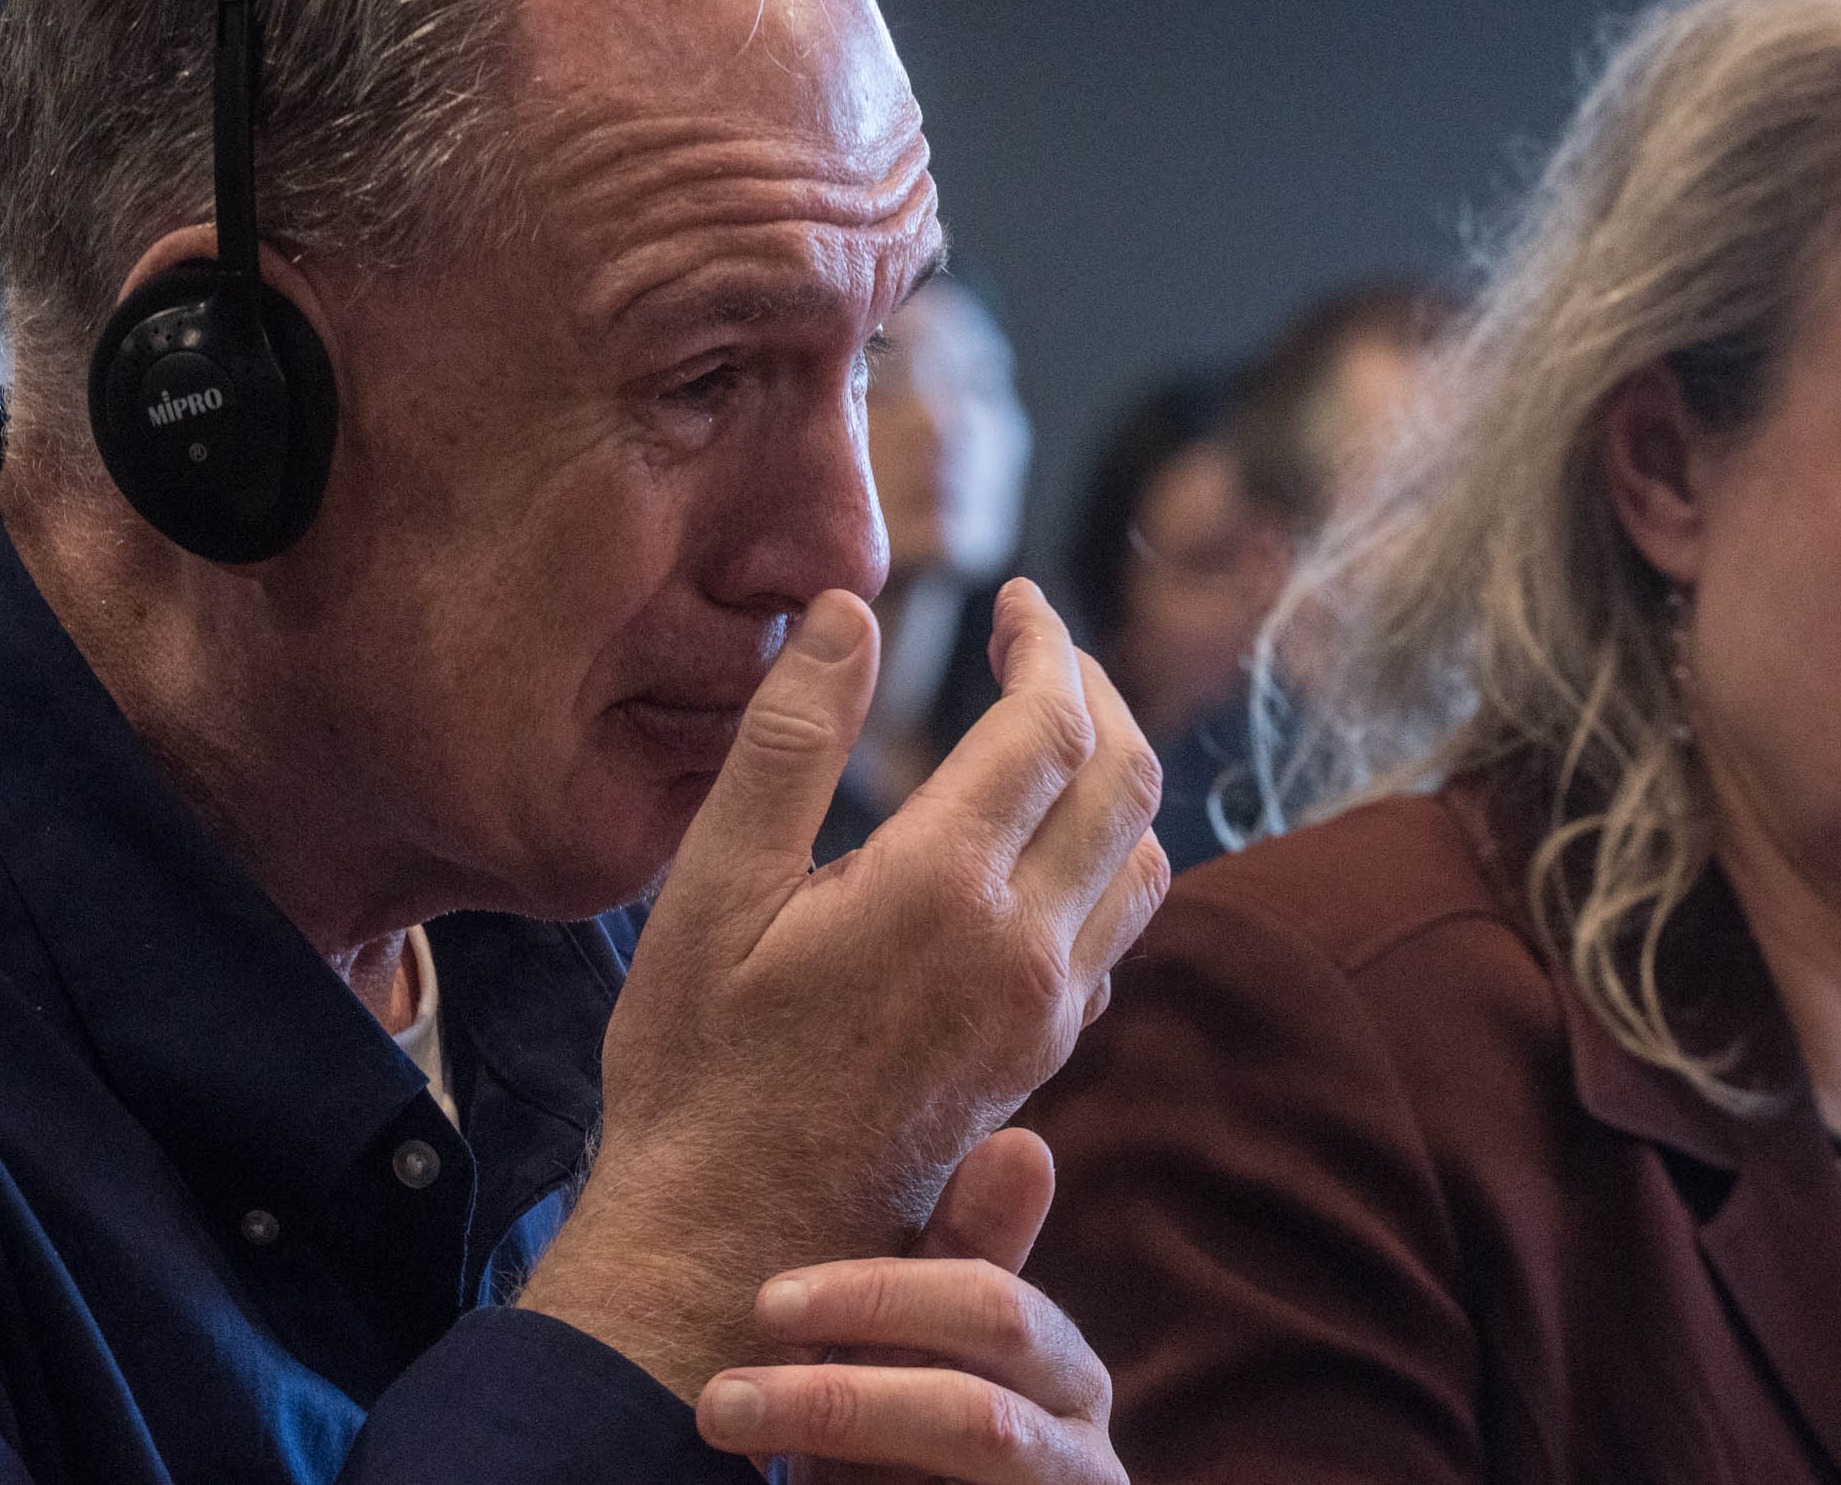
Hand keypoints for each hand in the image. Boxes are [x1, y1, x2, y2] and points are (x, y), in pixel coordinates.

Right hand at [520, 580, 1167, 1397]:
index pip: (1050, 724)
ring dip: (1115, 772)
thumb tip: (846, 610)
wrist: (733, 1244)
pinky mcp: (1038, 1057)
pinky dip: (1102, 855)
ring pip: (1143, 858)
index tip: (1011, 595)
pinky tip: (1033, 844)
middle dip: (1095, 688)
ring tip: (1045, 724)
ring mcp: (1044, 1012)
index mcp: (944, 889)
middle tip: (1035, 640)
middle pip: (1127, 778)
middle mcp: (1023, 949)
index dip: (1043, 639)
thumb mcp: (710, 889)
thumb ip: (787, 740)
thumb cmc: (697, 1067)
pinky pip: (1116, 931)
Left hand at [699, 1129, 1122, 1484]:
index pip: (991, 1309)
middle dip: (841, 1403)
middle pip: (974, 1415)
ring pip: (965, 1460)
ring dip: (835, 1444)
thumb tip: (1023, 1142)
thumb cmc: (914, 1428)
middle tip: (720, 1400)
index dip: (880, 1300)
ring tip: (726, 1429)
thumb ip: (958, 1254)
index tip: (767, 1303)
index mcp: (1060, 1369)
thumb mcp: (920, 1344)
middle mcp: (1080, 1450)